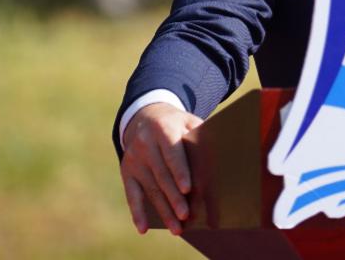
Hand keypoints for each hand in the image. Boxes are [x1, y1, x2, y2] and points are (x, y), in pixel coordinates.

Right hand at [119, 102, 203, 234]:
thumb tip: (218, 154)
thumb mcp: (188, 121)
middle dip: (173, 197)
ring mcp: (134, 159)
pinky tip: (143, 228)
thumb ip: (200, 135)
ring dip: (162, 210)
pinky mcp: (126, 171)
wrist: (146, 116)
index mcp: (163, 128)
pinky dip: (137, 213)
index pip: (172, 153)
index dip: (180, 171)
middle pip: (161, 175)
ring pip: (150, 189)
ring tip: (176, 227)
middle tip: (185, 216)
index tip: (187, 189)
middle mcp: (145, 144)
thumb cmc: (177, 123)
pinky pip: (131, 195)